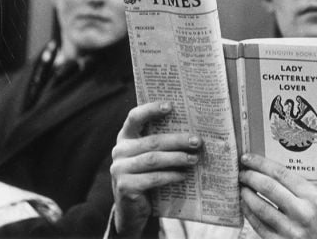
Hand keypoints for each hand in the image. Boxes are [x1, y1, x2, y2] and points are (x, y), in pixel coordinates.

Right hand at [110, 101, 202, 237]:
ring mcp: (119, 169)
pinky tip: (183, 176)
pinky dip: (170, 176)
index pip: (134, 117)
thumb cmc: (146, 175)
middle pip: (152, 141)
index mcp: (125, 137)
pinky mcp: (125, 187)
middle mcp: (119, 151)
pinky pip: (153, 178)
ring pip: (153, 159)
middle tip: (197, 142)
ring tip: (194, 159)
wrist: (131, 209)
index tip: (171, 105)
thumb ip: (160, 144)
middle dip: (177, 140)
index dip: (151, 109)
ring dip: (177, 158)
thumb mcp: (149, 156)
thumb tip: (191, 133)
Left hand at [239, 154, 316, 238]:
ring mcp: (291, 231)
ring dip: (246, 194)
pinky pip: (259, 225)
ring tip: (241, 187)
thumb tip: (266, 169)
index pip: (280, 173)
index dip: (260, 163)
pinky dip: (249, 212)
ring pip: (260, 207)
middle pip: (268, 187)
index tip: (247, 158)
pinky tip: (245, 204)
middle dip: (250, 177)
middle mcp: (302, 213)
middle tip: (241, 172)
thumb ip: (296, 185)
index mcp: (313, 197)